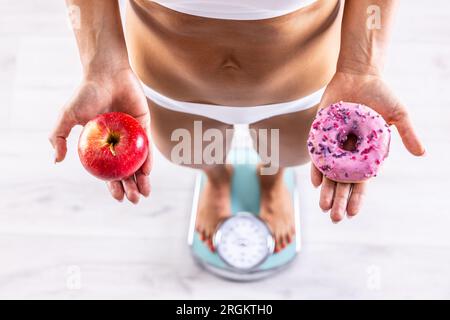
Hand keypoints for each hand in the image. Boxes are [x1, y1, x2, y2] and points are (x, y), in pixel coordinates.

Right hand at [49, 68, 151, 203]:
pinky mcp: (144, 126)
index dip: (113, 186)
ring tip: (144, 194)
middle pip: (126, 170)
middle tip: (134, 199)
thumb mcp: (67, 116)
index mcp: (101, 145)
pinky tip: (148, 173)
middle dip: (130, 187)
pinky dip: (148, 160)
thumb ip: (58, 137)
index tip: (119, 198)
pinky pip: (147, 147)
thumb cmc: (86, 93)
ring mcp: (131, 136)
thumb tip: (56, 160)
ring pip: (138, 162)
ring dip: (142, 179)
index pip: (109, 171)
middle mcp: (117, 143)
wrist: (106, 73)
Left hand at [311, 71, 424, 222]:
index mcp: (368, 154)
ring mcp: (335, 146)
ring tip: (324, 207)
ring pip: (329, 173)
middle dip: (339, 200)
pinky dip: (316, 168)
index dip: (358, 197)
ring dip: (327, 190)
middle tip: (335, 218)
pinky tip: (316, 182)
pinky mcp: (322, 135)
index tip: (353, 213)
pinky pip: (318, 156)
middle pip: (343, 182)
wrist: (358, 75)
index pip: (362, 181)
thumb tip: (422, 153)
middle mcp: (350, 153)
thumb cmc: (380, 94)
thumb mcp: (397, 114)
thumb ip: (406, 134)